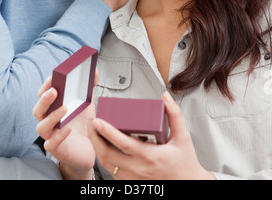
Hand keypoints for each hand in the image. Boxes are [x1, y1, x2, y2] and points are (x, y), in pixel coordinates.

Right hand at [33, 73, 96, 179]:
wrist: (89, 148)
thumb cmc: (84, 123)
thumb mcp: (87, 103)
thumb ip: (90, 86)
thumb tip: (95, 70)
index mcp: (53, 107)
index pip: (43, 94)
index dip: (46, 85)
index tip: (54, 77)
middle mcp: (48, 120)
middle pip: (38, 109)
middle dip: (44, 100)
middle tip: (54, 91)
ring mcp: (50, 135)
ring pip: (41, 127)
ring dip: (51, 117)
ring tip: (64, 108)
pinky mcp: (56, 149)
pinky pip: (51, 144)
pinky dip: (58, 136)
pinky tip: (68, 129)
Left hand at [89, 92, 214, 179]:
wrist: (188, 183)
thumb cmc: (184, 163)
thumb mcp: (183, 137)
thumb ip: (175, 115)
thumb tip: (165, 97)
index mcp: (150, 156)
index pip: (123, 143)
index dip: (107, 131)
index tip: (98, 121)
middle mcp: (139, 168)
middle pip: (107, 154)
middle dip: (95, 138)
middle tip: (92, 124)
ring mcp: (133, 178)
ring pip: (107, 164)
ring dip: (98, 148)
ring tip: (95, 133)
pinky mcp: (131, 182)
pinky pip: (112, 171)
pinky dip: (105, 158)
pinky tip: (105, 147)